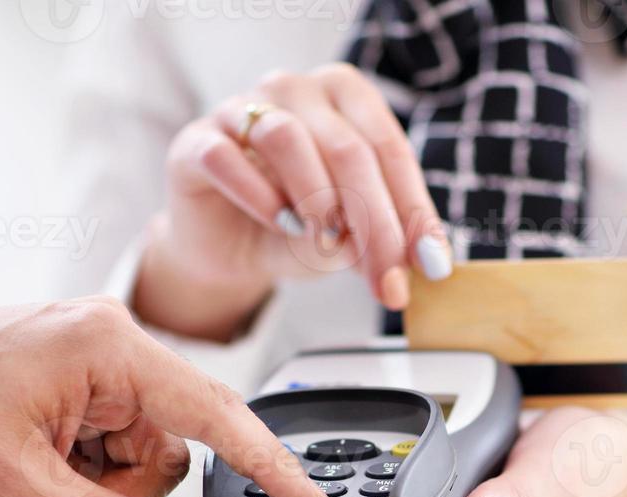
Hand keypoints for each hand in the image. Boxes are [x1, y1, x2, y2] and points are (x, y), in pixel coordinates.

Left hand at [0, 297, 327, 496]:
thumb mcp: (16, 489)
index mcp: (107, 349)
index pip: (215, 411)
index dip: (267, 461)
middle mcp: (108, 344)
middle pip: (169, 445)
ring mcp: (89, 361)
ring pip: (137, 454)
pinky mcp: (71, 381)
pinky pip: (105, 445)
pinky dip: (79, 483)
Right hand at [135, 63, 452, 339]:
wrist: (228, 250)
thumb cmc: (294, 229)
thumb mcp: (347, 239)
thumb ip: (375, 239)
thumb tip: (405, 258)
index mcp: (344, 96)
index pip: (389, 147)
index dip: (412, 208)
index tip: (429, 264)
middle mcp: (294, 89)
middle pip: (347, 146)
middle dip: (373, 222)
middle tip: (383, 276)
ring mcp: (240, 108)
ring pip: (286, 138)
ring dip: (315, 198)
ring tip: (324, 237)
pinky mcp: (196, 142)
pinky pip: (226, 158)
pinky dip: (258, 197)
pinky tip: (276, 222)